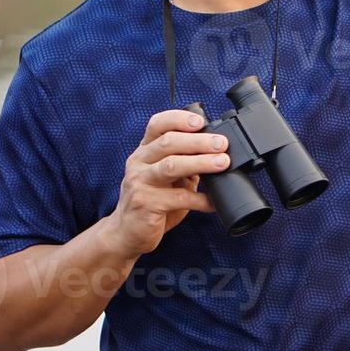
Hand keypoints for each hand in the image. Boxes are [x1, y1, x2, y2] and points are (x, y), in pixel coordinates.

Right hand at [104, 109, 228, 258]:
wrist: (127, 232)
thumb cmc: (152, 200)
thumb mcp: (167, 176)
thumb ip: (186, 162)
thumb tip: (218, 152)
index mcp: (145, 150)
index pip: (158, 124)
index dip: (179, 118)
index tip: (201, 121)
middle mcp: (139, 162)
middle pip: (169, 143)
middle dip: (199, 141)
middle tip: (222, 144)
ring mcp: (140, 182)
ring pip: (171, 166)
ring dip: (201, 162)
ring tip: (222, 163)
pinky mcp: (146, 204)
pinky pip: (178, 198)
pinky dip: (201, 199)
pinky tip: (214, 201)